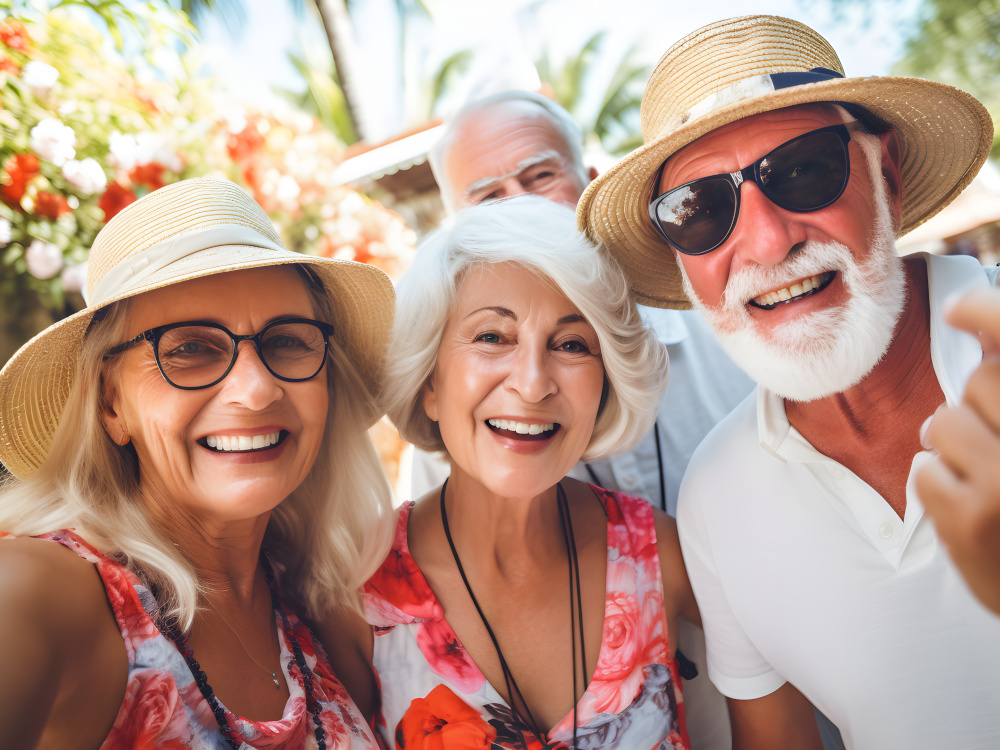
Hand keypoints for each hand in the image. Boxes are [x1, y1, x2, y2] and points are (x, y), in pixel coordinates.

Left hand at [915, 286, 999, 614]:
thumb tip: (973, 319)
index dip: (988, 313)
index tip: (956, 308)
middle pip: (984, 380)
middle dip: (979, 404)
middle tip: (996, 440)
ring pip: (944, 421)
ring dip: (951, 444)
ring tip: (979, 473)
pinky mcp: (972, 522)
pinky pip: (924, 469)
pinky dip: (936, 484)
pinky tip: (965, 505)